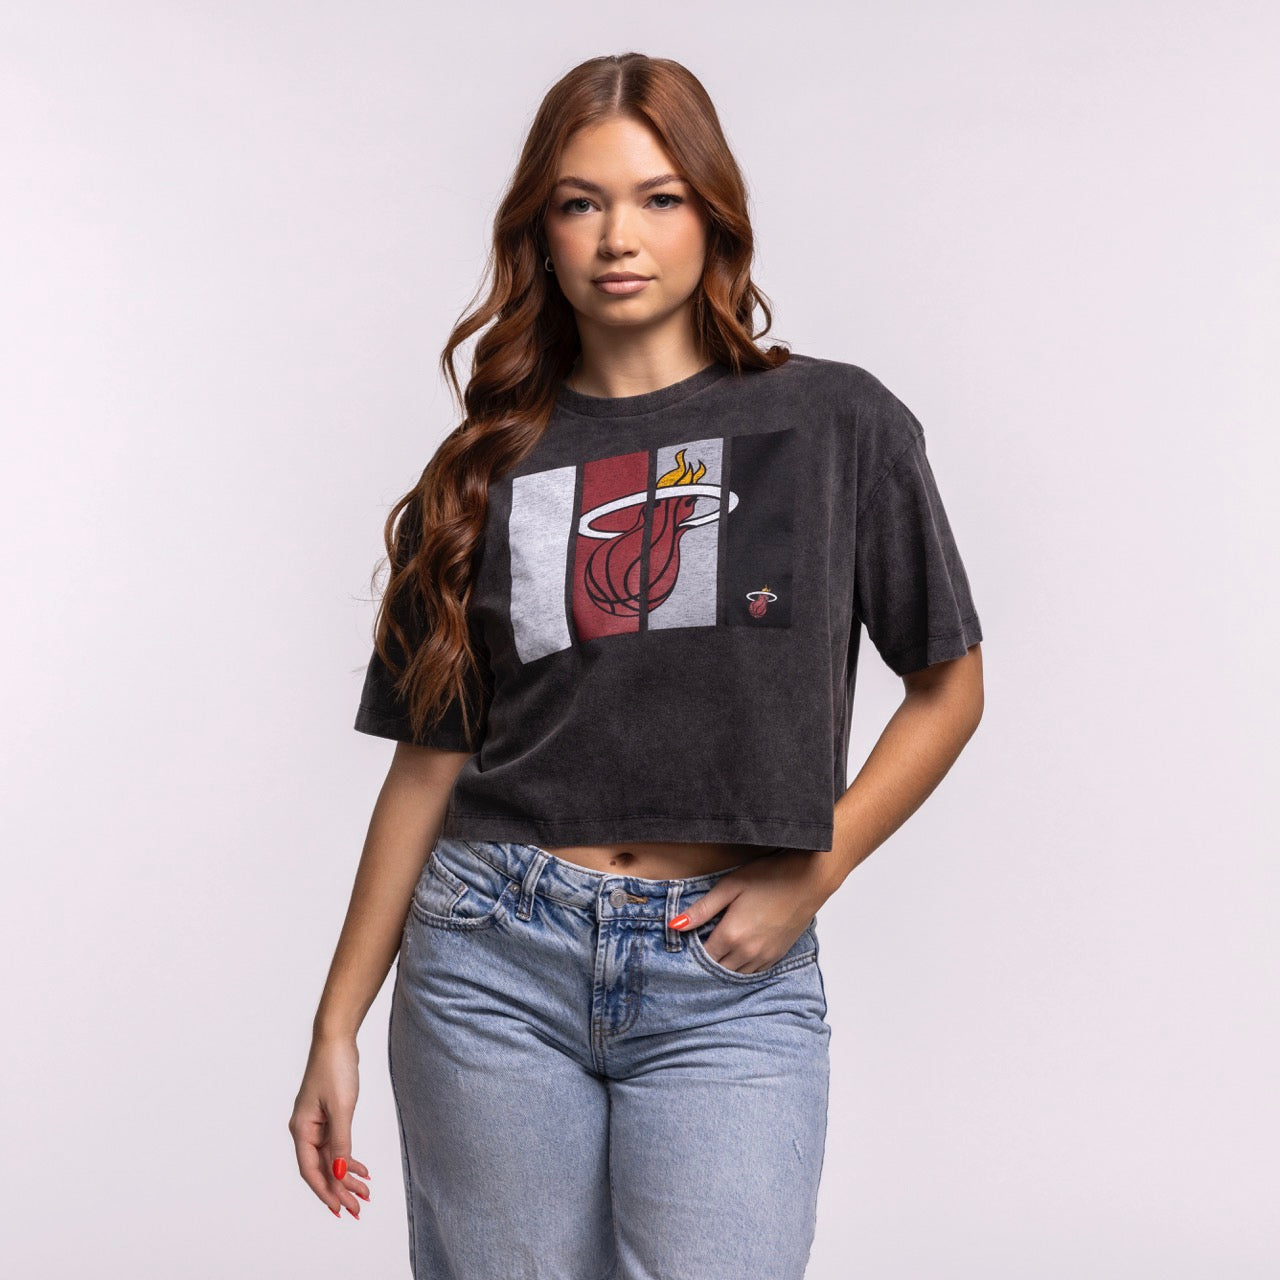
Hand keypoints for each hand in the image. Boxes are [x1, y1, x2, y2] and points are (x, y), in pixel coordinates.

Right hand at [289, 1033, 371, 1218]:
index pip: (311, 1170)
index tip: (340, 1209)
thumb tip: (340, 1172)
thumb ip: (341, 1142)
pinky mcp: (329, 1115)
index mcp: (302, 1129)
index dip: (325, 1191)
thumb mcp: (342, 1108)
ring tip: (365, 1194)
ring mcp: (317, 1123)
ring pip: (332, 1158)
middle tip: (358, 1209)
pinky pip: (337, 1145)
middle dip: (340, 1189)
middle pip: (322, 1168)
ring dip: (347, 1176)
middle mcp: (306, 1130)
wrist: (337, 1039)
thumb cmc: (335, 1069)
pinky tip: (362, 1170)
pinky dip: (349, 1158)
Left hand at [668, 847, 835, 973]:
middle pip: (717, 969)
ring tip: (717, 950)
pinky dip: (741, 967)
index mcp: (731, 935)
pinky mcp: (777, 956)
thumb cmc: (769, 877)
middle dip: (705, 961)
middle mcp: (747, 952)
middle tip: (698, 947)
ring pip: (735, 974)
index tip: (686, 942)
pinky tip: (737, 954)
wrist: (809, 879)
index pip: (702, 956)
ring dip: (723, 966)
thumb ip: (702, 909)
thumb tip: (674, 925)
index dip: (691, 951)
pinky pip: (753, 973)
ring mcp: (764, 957)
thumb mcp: (729, 886)